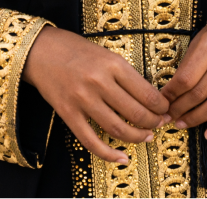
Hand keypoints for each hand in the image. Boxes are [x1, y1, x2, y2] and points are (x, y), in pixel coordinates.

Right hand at [23, 26, 170, 163]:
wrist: (40, 50)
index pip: (147, 94)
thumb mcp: (106, 54)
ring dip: (137, 137)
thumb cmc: (76, 50)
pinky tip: (122, 157)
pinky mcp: (68, 114)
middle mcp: (99, 82)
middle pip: (136, 113)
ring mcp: (82, 100)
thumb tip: (149, 98)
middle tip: (159, 124)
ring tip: (145, 137)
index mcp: (113, 64)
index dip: (161, 107)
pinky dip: (109, 153)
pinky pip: (91, 141)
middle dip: (153, 123)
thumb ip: (125, 75)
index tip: (166, 110)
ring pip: (117, 128)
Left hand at [161, 11, 206, 138]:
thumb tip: (170, 94)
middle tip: (168, 117)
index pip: (186, 77)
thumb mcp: (202, 38)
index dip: (171, 94)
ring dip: (196, 119)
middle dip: (180, 109)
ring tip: (182, 124)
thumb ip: (189, 63)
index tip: (161, 103)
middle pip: (200, 93)